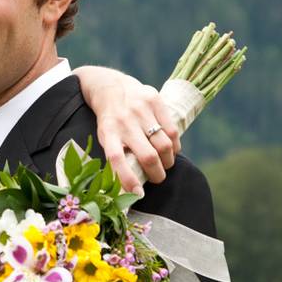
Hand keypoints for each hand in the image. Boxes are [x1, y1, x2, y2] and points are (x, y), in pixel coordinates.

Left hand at [75, 67, 180, 193]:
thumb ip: (116, 156)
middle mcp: (124, 122)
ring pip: (164, 145)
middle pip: (148, 156)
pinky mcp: (154, 100)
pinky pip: (172, 130)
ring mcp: (140, 110)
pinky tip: (172, 150)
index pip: (117, 159)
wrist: (110, 87)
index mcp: (108, 133)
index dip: (128, 179)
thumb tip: (129, 189)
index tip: (138, 194)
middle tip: (158, 179)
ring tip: (166, 165)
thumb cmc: (110, 121)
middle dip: (157, 174)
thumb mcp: (105, 136)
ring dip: (168, 162)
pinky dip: (176, 146)